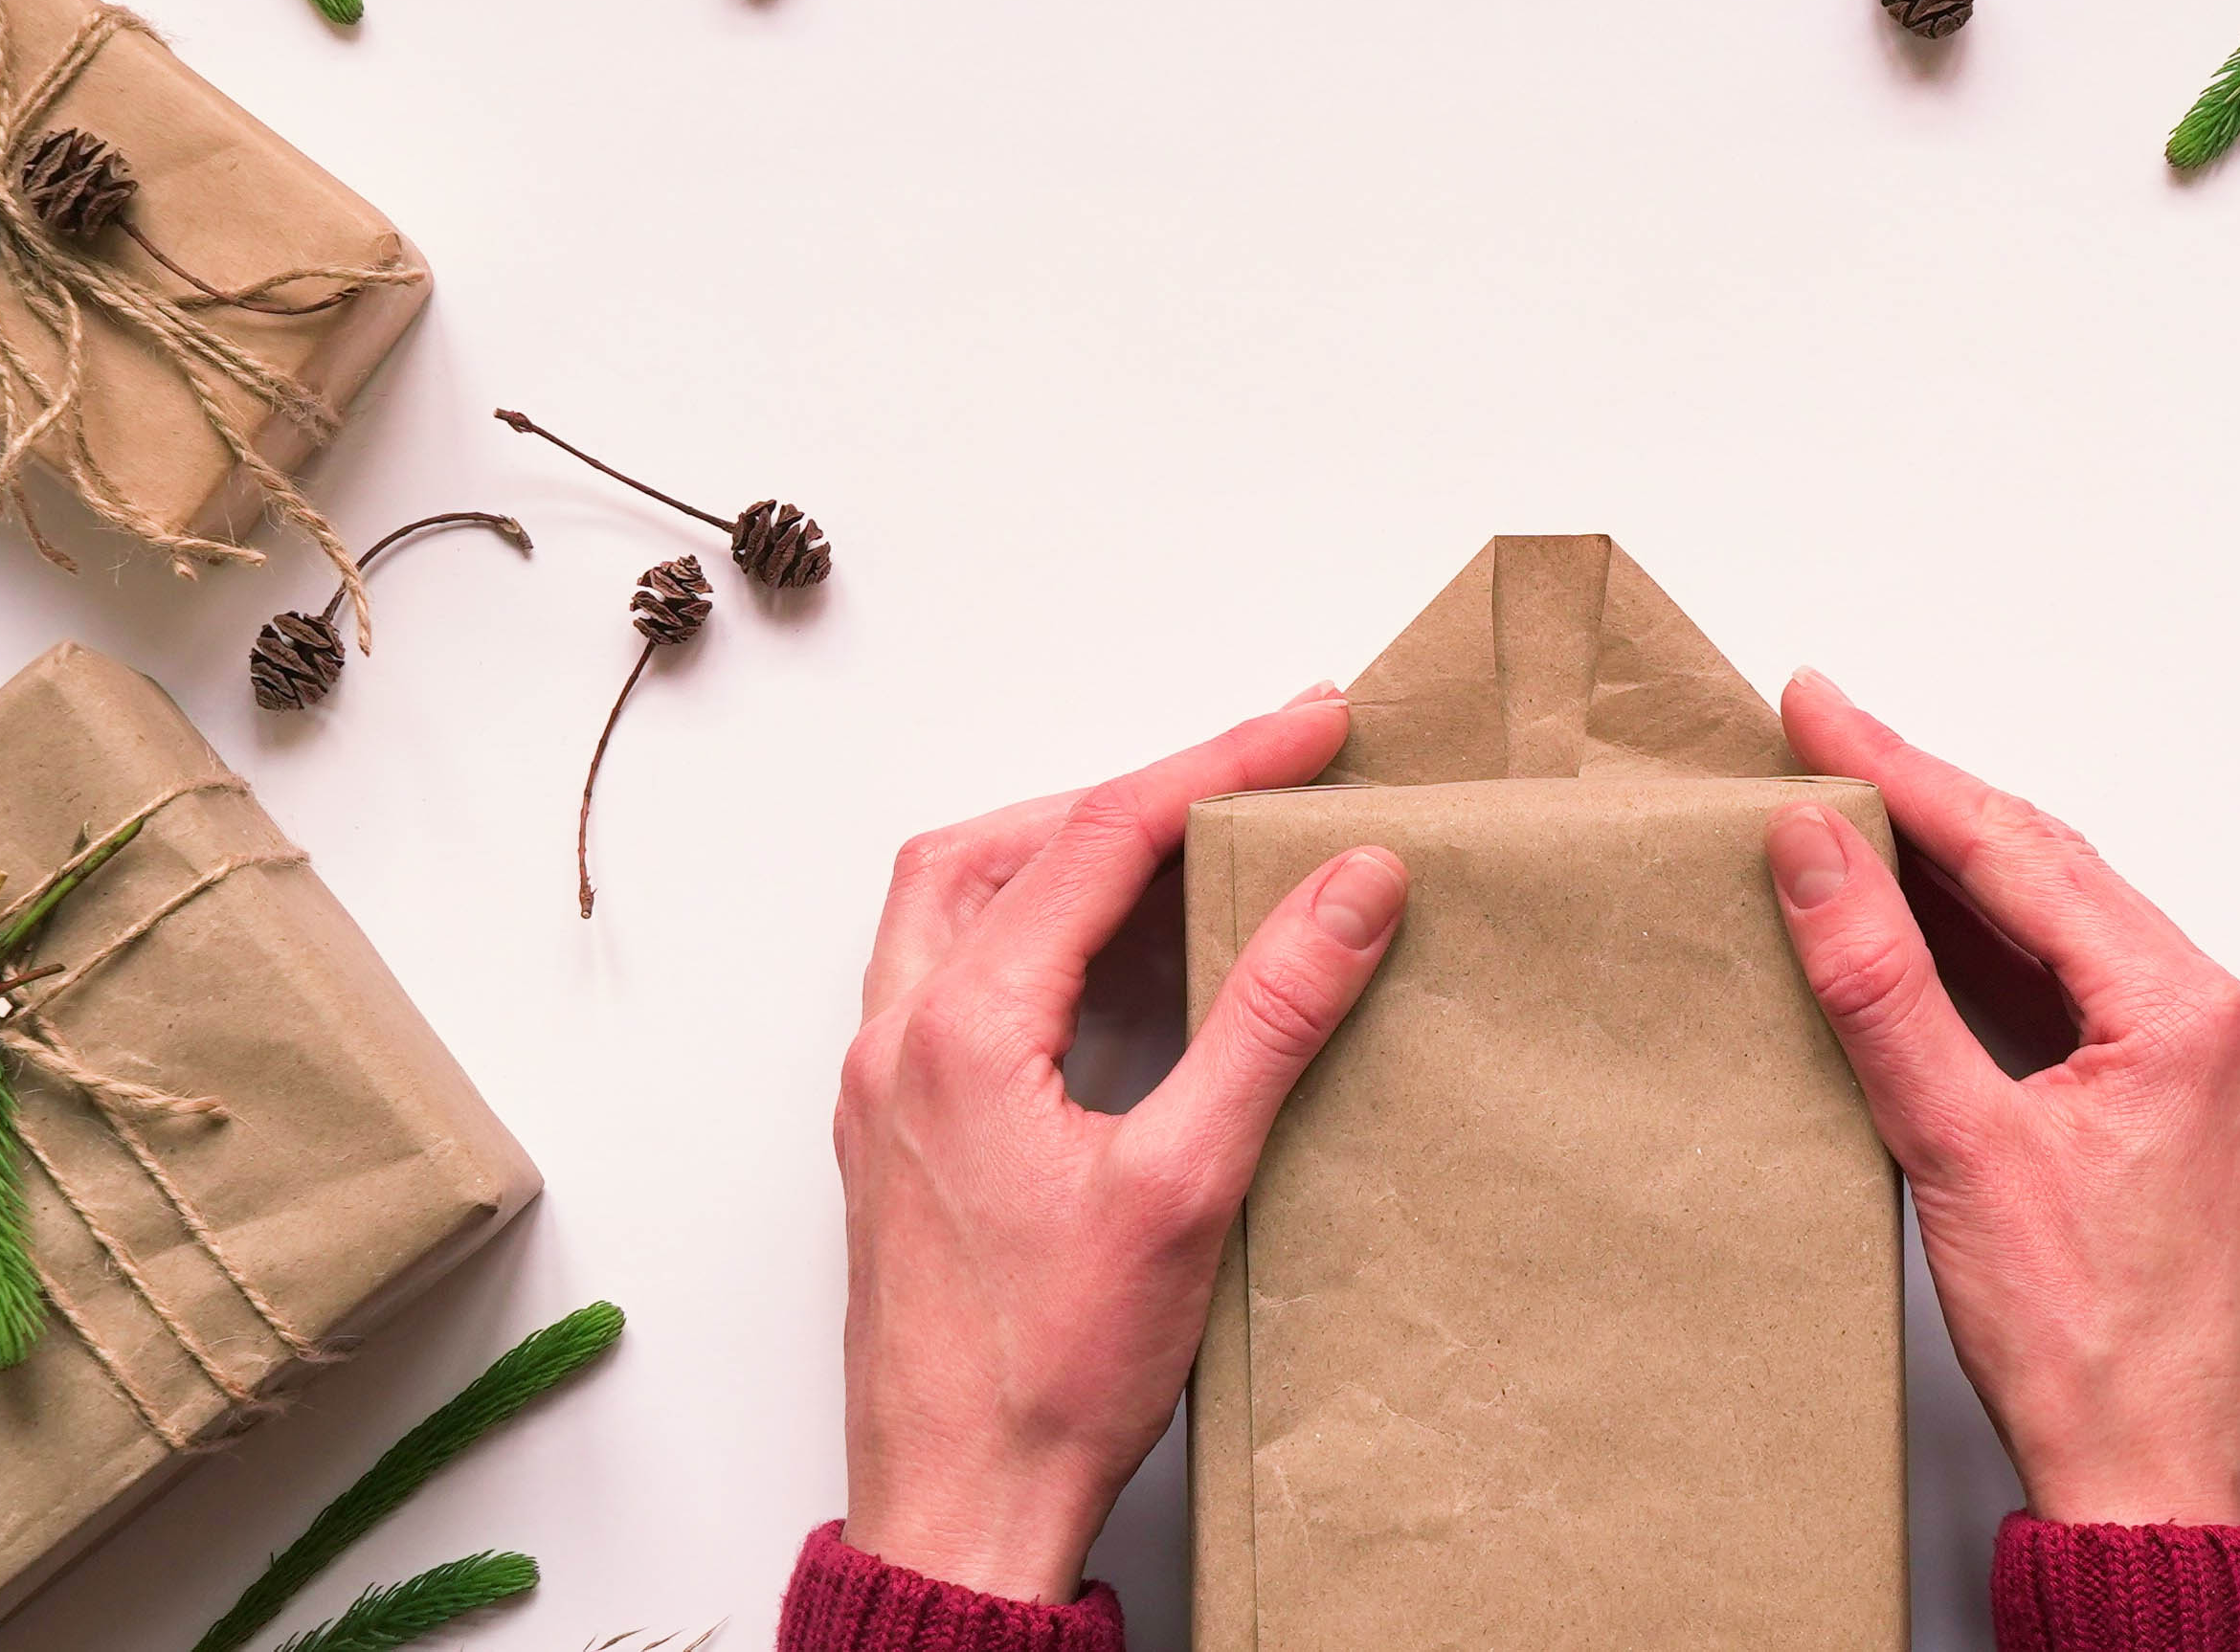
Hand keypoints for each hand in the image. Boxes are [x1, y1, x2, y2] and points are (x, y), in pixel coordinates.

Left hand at [836, 688, 1409, 1603]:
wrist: (957, 1513)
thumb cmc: (1051, 1379)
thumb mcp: (1190, 1183)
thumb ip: (1271, 1017)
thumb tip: (1352, 883)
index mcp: (959, 1033)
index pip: (1099, 840)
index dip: (1218, 763)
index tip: (1314, 726)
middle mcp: (898, 1042)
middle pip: (1003, 845)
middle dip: (1128, 791)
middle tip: (1247, 774)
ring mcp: (887, 1091)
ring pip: (956, 905)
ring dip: (1065, 855)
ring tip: (1182, 848)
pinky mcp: (901, 1138)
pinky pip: (950, 977)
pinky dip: (1033, 930)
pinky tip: (1110, 967)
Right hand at [1762, 671, 2239, 1526]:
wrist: (2158, 1495)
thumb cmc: (2087, 1357)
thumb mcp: (1959, 1151)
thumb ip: (1883, 987)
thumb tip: (1819, 852)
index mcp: (2197, 1017)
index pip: (2024, 855)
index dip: (1905, 774)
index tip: (1819, 713)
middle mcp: (2237, 1028)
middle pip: (2061, 878)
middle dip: (1935, 810)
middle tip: (1825, 741)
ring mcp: (2231, 1076)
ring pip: (2081, 936)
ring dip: (1972, 882)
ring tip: (1864, 818)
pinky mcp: (2206, 1121)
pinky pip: (2099, 1000)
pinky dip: (2013, 962)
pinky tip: (1943, 937)